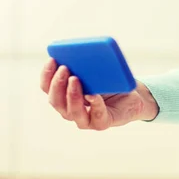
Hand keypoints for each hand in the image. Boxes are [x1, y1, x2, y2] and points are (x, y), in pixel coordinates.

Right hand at [40, 59, 154, 129]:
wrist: (133, 97)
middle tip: (64, 69)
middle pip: (55, 101)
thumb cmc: (110, 84)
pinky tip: (93, 95)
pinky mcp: (101, 124)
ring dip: (71, 95)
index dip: (46, 75)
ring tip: (75, 79)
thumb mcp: (95, 73)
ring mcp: (85, 120)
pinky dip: (94, 105)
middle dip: (57, 84)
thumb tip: (79, 55)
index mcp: (64, 96)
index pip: (47, 88)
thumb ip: (85, 68)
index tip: (52, 59)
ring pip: (70, 112)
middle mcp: (70, 110)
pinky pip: (96, 116)